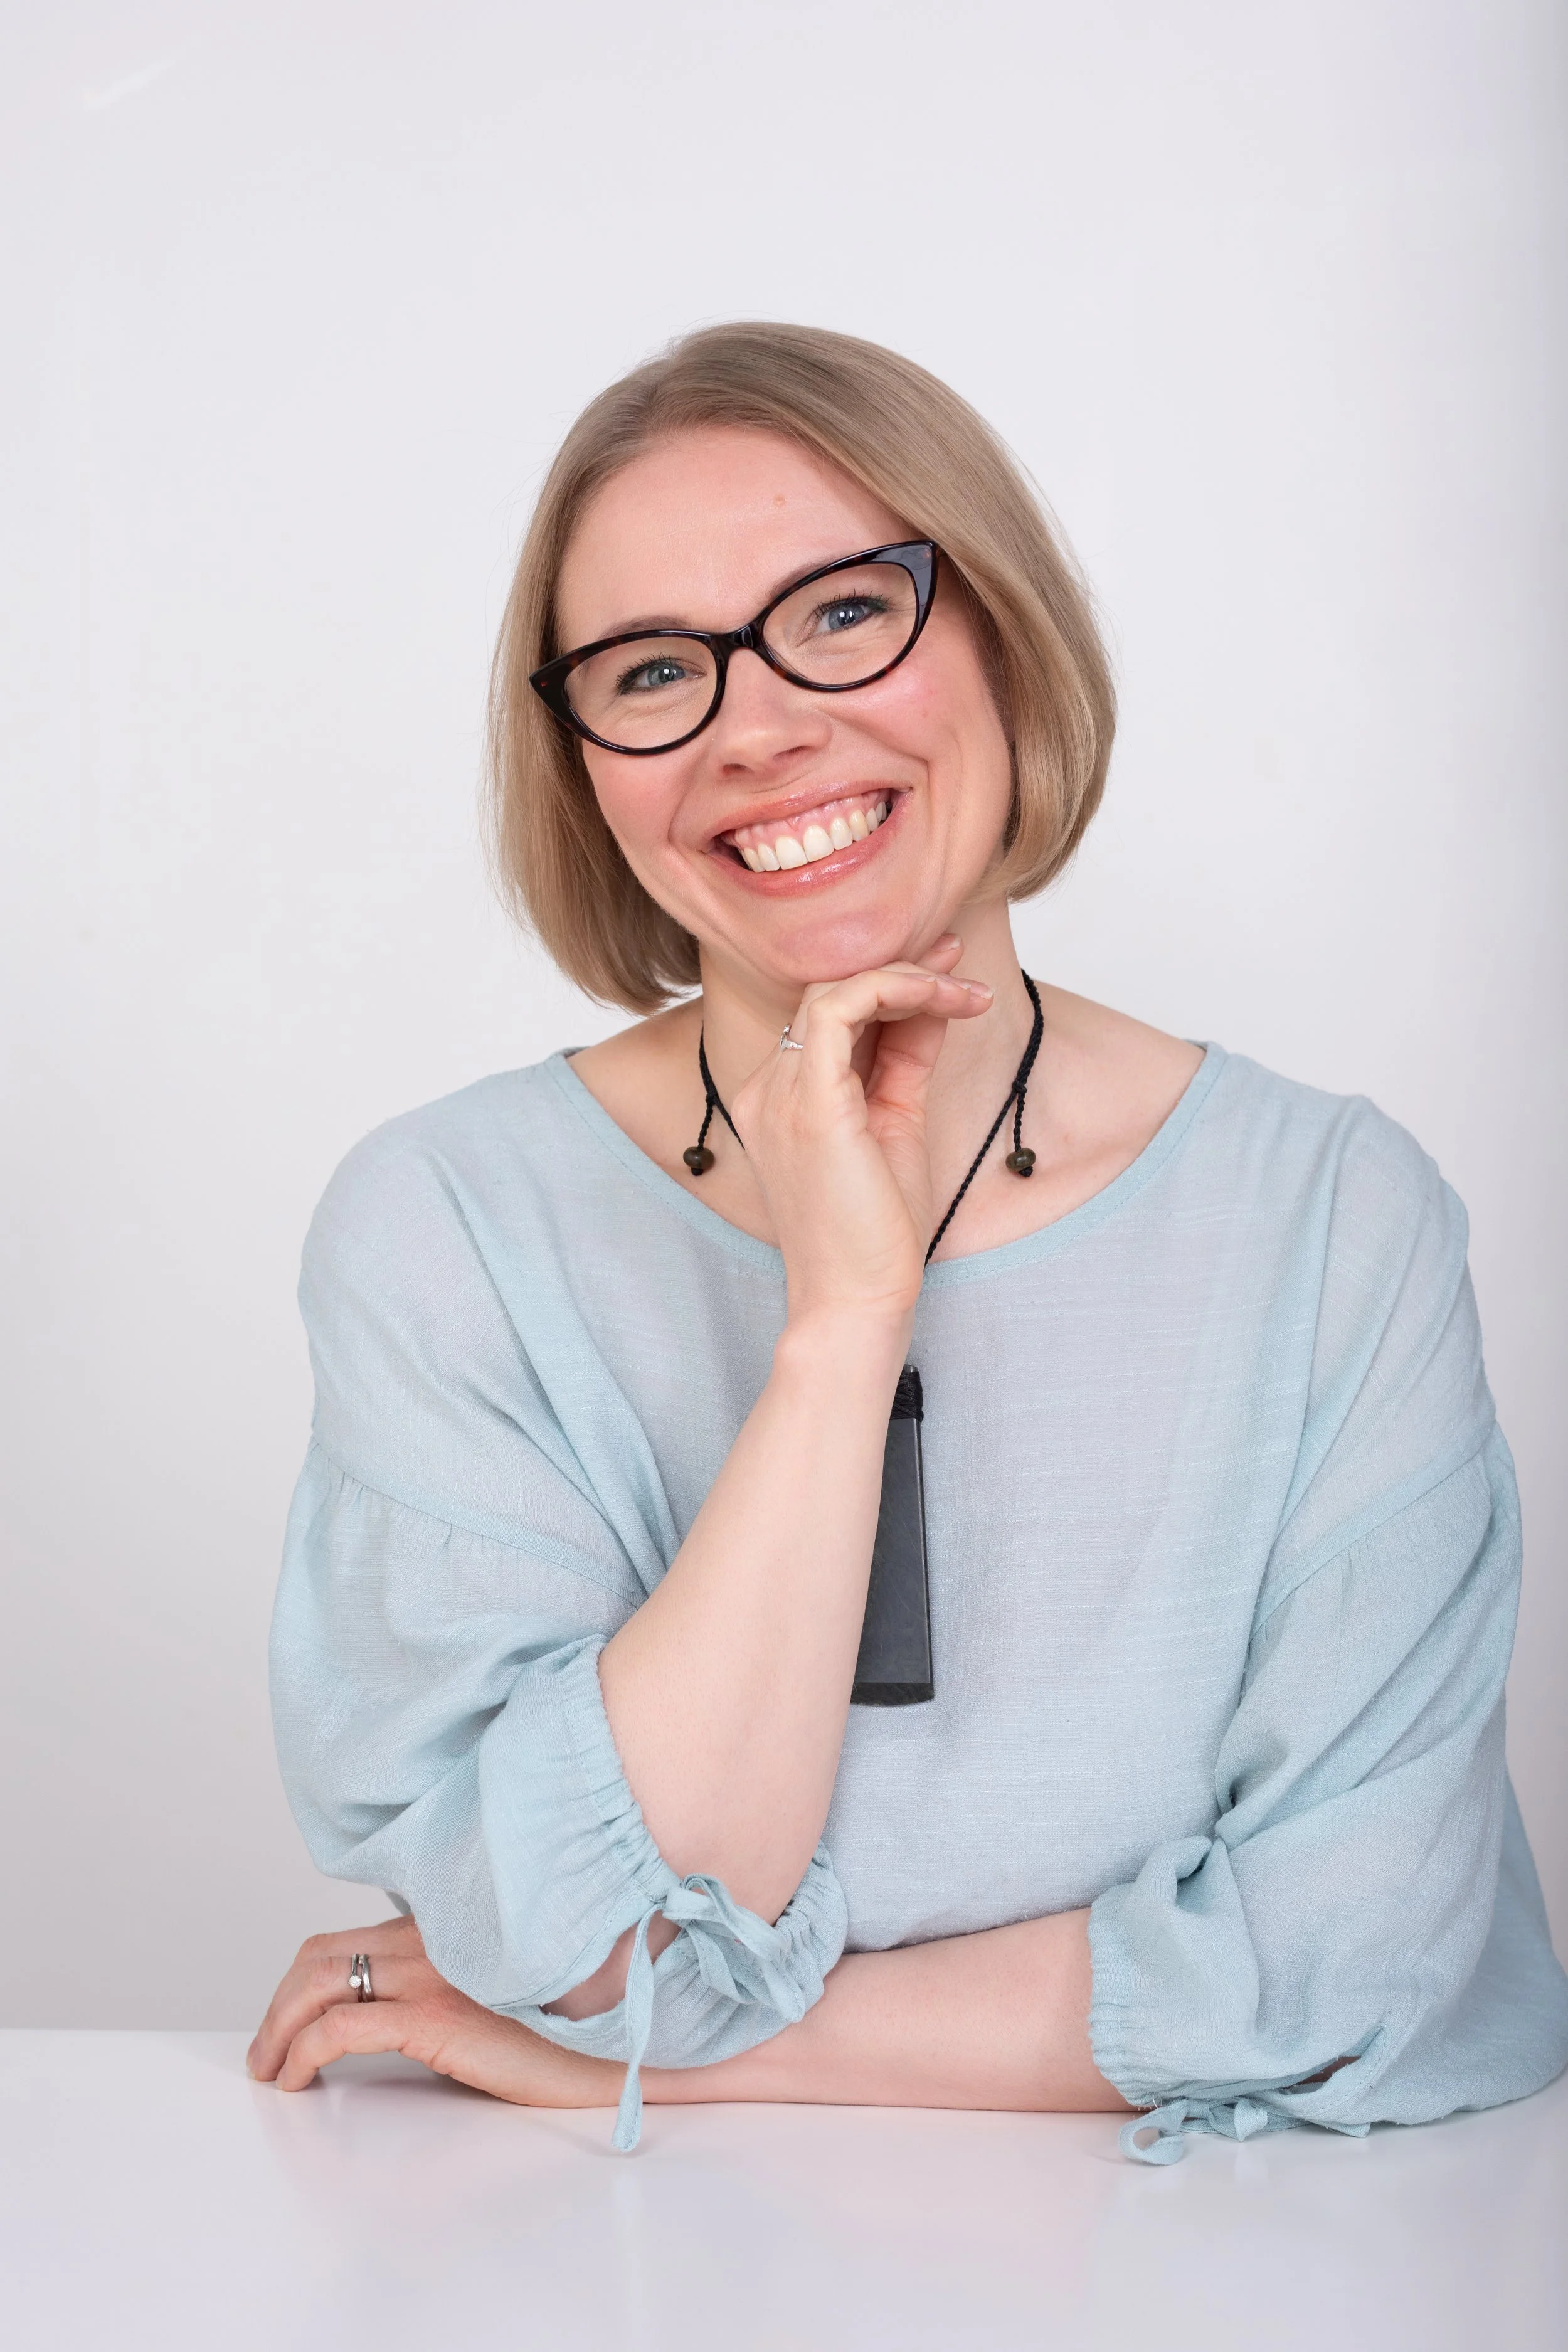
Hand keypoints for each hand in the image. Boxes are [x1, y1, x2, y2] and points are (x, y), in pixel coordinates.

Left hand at [247, 1915, 619, 2108]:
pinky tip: (300, 2079)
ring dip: (278, 2029)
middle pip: (319, 1955)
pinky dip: (303, 2052)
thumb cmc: (560, 2028)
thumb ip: (440, 1985)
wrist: (616, 2045)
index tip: (284, 2024)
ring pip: (319, 1983)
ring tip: (272, 2070)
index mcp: (443, 1926)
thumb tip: (382, 2020)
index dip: (300, 1981)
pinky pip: (342, 2027)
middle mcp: (433, 1936)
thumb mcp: (490, 1993)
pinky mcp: (437, 2014)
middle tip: (265, 2052)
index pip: (345, 1937)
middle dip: (277, 2006)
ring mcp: (434, 1970)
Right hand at [729, 934, 991, 1324]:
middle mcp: (766, 1088)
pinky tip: (944, 999)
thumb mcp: (897, 1121)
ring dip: (908, 977)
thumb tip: (933, 1000)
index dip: (890, 982)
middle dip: (900, 968)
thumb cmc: (876, 1229)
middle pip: (826, 991)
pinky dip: (896, 989)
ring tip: (963, 988)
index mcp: (779, 1097)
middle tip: (958, 962)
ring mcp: (778, 1093)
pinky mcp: (808, 1102)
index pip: (828, 1014)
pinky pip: (842, 1007)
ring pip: (833, 989)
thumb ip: (906, 1058)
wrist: (857, 1298)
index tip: (948, 973)